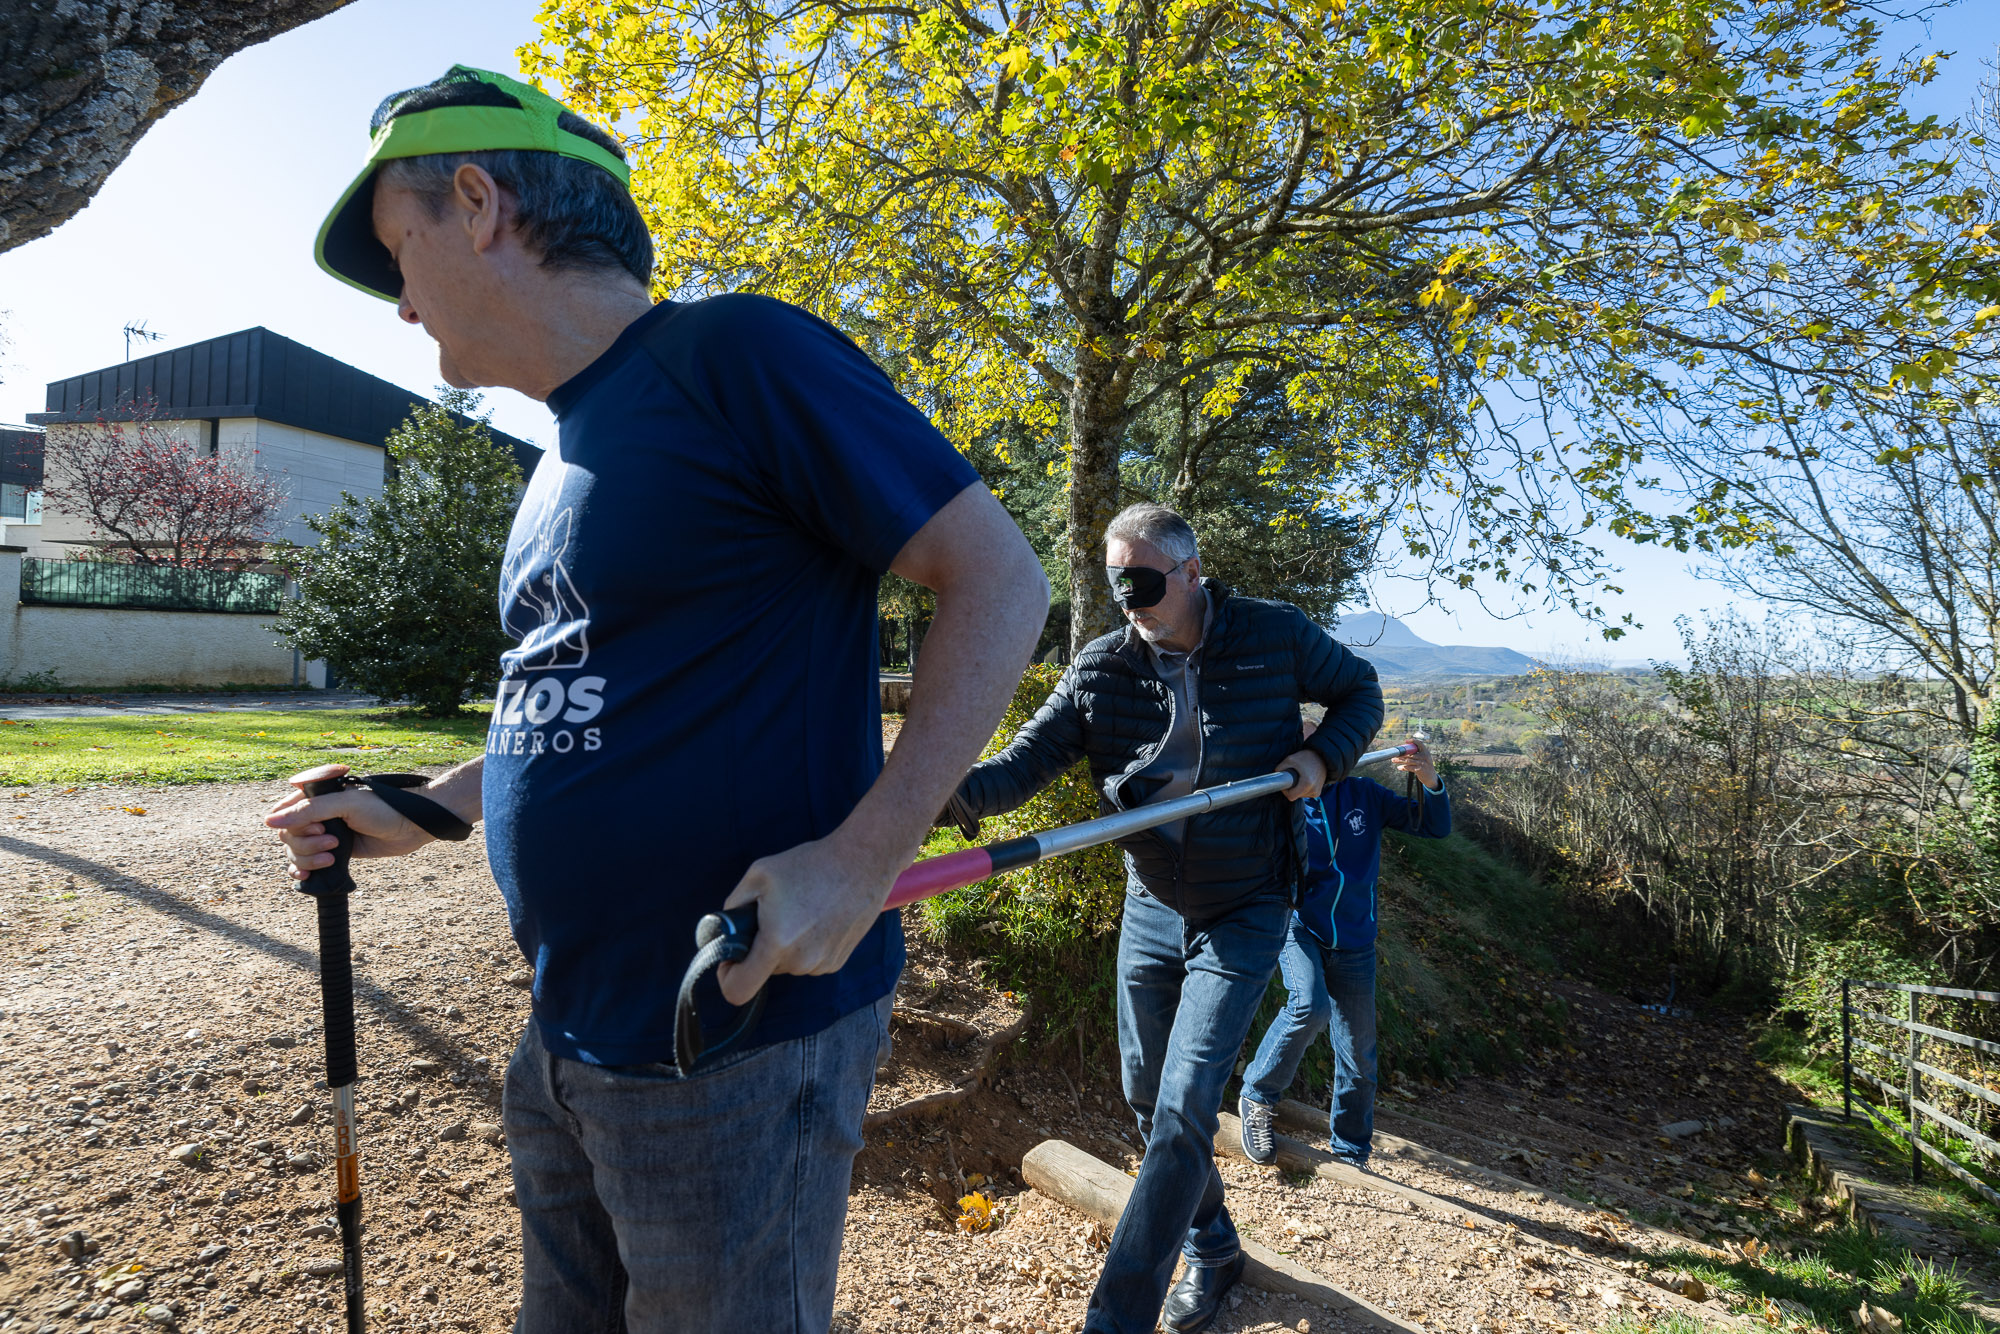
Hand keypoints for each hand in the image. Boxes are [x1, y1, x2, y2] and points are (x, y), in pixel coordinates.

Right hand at [265, 764, 433, 879]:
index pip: (283, 811)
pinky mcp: (334, 852)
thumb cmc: (384, 807)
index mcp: (317, 795)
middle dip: (306, 843)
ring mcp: (325, 834)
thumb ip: (309, 811)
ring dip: (309, 858)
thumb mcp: (346, 804)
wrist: (413, 826)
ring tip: (334, 856)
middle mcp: (318, 814)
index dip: (293, 824)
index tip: (318, 826)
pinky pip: (306, 864)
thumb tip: (270, 822)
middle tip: (333, 841)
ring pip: (296, 851)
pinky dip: (303, 870)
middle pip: (287, 835)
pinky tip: (307, 876)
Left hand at [715, 833, 894, 1005]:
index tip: (730, 955)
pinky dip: (804, 945)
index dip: (726, 975)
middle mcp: (800, 961)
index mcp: (776, 942)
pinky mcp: (837, 962)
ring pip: (786, 965)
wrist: (863, 862)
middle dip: (760, 947)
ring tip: (799, 910)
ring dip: (784, 946)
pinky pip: (807, 962)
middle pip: (763, 971)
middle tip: (772, 914)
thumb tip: (724, 929)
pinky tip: (817, 917)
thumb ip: (733, 906)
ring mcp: (822, 965)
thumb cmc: (809, 864)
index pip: (738, 989)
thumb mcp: (758, 874)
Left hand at [1278, 748, 1326, 801]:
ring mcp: (1316, 793)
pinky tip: (1304, 780)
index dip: (1285, 791)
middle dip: (1292, 788)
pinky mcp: (1318, 793)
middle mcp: (1313, 791)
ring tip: (1300, 777)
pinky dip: (1302, 788)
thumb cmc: (1307, 757)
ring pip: (1300, 796)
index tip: (1286, 782)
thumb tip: (1275, 774)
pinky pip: (1305, 794)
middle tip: (1293, 777)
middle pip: (1295, 796)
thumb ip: (1280, 767)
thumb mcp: (1290, 759)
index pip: (1291, 796)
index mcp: (1307, 784)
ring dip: (1297, 788)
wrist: (1323, 757)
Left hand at [1390, 738, 1438, 788]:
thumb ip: (1417, 755)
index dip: (1413, 741)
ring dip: (1399, 760)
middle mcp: (1424, 757)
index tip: (1406, 741)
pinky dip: (1403, 767)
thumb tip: (1404, 753)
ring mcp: (1422, 763)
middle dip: (1401, 754)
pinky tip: (1399, 767)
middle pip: (1410, 754)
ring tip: (1393, 760)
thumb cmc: (1425, 767)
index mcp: (1426, 752)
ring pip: (1408, 761)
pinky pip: (1409, 768)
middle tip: (1394, 754)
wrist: (1431, 778)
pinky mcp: (1419, 770)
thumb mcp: (1424, 759)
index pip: (1420, 743)